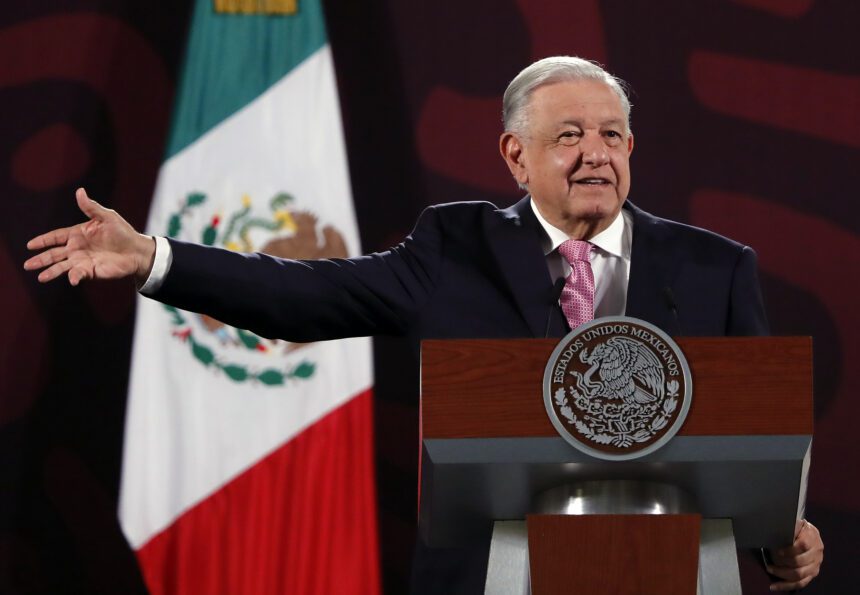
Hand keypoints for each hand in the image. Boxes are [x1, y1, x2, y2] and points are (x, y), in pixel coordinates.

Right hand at [24, 188, 154, 285]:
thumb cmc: (122, 232)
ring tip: (40, 277)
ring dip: (51, 272)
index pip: (55, 237)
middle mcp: (77, 249)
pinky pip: (79, 274)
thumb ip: (91, 207)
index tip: (30, 245)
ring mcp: (83, 261)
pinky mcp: (91, 271)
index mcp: (78, 234)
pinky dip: (74, 277)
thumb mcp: (106, 217)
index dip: (43, 240)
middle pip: (54, 254)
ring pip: (62, 267)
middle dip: (41, 259)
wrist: (137, 250)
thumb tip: (79, 191)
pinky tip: (71, 279)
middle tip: (27, 265)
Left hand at [766, 519, 822, 590]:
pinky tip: (774, 586)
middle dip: (783, 563)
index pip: (803, 545)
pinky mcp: (812, 574)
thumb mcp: (794, 523)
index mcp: (812, 536)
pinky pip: (800, 583)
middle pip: (800, 562)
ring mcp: (816, 564)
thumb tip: (777, 529)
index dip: (790, 549)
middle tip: (769, 562)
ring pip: (799, 574)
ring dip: (782, 574)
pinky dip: (786, 586)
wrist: (807, 533)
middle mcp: (817, 552)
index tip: (778, 551)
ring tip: (769, 569)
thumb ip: (788, 527)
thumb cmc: (796, 528)